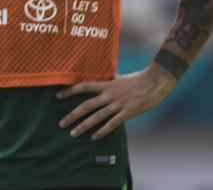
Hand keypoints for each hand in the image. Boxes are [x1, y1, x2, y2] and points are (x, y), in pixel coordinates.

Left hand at [57, 65, 175, 139]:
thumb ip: (109, 80)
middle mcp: (109, 94)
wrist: (155, 82)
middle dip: (72, 115)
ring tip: (73, 133)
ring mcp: (118, 104)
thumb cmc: (137, 79)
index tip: (57, 95)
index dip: (70, 90)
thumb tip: (103, 75)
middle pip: (86, 105)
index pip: (83, 86)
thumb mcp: (119, 78)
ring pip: (97, 116)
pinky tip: (94, 137)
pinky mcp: (128, 112)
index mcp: (106, 85)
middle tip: (61, 123)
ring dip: (84, 125)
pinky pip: (112, 123)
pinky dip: (102, 130)